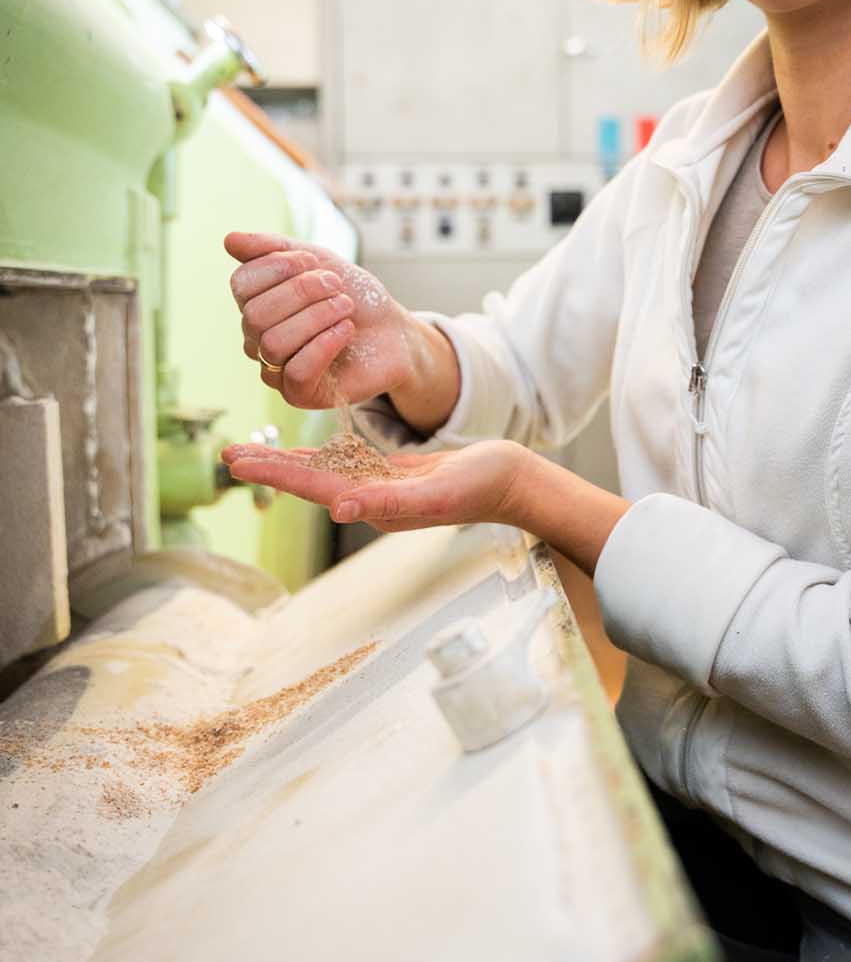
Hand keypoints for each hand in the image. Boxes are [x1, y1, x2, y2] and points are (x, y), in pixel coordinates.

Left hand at [221, 437, 532, 532]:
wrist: (512, 483)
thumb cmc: (482, 486)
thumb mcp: (437, 492)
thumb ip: (389, 502)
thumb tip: (339, 509)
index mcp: (377, 506)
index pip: (314, 489)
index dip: (275, 474)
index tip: (239, 461)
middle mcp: (372, 501)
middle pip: (309, 482)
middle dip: (269, 467)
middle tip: (228, 454)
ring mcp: (381, 490)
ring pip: (322, 475)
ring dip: (286, 463)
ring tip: (252, 452)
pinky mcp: (392, 476)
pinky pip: (346, 466)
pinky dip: (318, 458)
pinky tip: (303, 452)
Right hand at [225, 231, 458, 426]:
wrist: (395, 332)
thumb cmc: (355, 297)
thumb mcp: (319, 261)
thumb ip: (275, 249)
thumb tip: (229, 240)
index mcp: (256, 304)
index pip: (241, 284)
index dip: (278, 267)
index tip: (313, 262)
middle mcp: (257, 339)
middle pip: (256, 315)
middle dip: (302, 292)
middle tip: (337, 287)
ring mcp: (275, 369)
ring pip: (274, 343)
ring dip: (318, 317)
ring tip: (346, 309)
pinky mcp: (299, 394)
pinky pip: (296, 371)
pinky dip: (326, 345)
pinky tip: (346, 332)